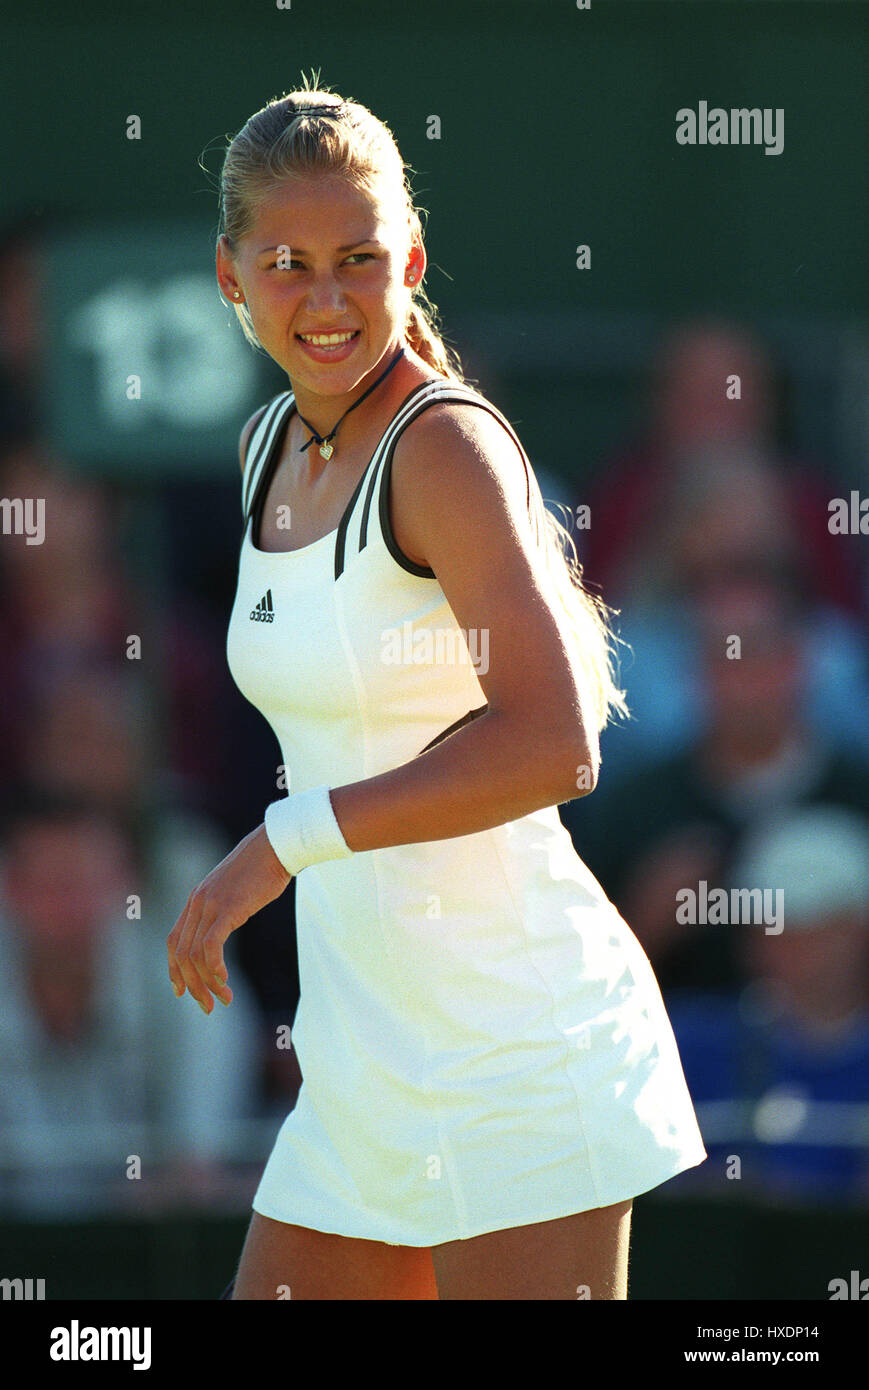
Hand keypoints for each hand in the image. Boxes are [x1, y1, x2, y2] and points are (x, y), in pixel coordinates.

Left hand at [167, 823, 290, 1012]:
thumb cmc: (262, 867)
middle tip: (208, 1007)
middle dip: (193, 985)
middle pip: (181, 954)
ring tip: (225, 999)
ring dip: (208, 983)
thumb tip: (228, 920)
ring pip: (195, 955)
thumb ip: (224, 906)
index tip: (182, 992)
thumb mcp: (235, 889)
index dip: (174, 970)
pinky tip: (225, 980)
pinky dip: (214, 967)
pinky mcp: (227, 908)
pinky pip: (211, 945)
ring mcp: (210, 904)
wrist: (276, 846)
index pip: (173, 941)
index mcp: (196, 899)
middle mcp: (197, 902)